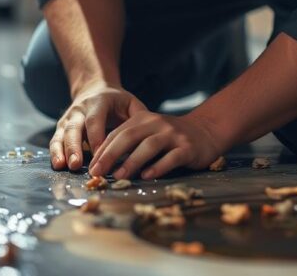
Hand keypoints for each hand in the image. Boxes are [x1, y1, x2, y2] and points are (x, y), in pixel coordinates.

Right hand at [50, 82, 146, 171]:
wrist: (94, 89)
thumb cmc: (117, 102)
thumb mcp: (130, 103)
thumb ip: (139, 116)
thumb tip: (149, 135)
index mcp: (98, 102)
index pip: (95, 120)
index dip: (96, 137)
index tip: (101, 154)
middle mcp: (80, 109)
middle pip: (74, 127)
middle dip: (74, 147)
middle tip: (76, 165)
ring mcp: (68, 118)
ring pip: (62, 134)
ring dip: (62, 151)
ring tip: (63, 166)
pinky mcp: (62, 127)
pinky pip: (55, 140)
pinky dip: (55, 152)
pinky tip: (57, 165)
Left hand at [88, 111, 223, 179]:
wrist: (205, 131)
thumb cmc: (170, 137)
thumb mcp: (149, 133)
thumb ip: (130, 143)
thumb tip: (103, 164)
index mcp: (143, 119)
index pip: (117, 133)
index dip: (103, 150)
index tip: (92, 167)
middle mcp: (156, 124)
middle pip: (129, 137)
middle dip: (111, 155)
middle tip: (98, 172)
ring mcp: (173, 135)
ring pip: (149, 146)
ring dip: (132, 161)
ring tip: (119, 175)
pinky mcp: (187, 148)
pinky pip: (171, 157)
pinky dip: (158, 166)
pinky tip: (147, 176)